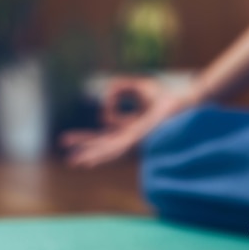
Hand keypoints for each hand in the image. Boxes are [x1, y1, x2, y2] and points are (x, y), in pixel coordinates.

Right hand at [61, 76, 195, 167]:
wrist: (183, 103)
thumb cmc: (165, 96)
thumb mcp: (137, 86)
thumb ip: (118, 87)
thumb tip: (106, 96)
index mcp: (133, 127)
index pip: (109, 128)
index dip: (98, 123)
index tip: (91, 115)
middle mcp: (132, 137)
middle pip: (104, 143)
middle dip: (84, 145)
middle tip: (64, 150)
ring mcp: (133, 142)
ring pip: (107, 151)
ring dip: (89, 155)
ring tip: (72, 162)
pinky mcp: (136, 143)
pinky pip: (114, 150)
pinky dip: (99, 155)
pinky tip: (88, 161)